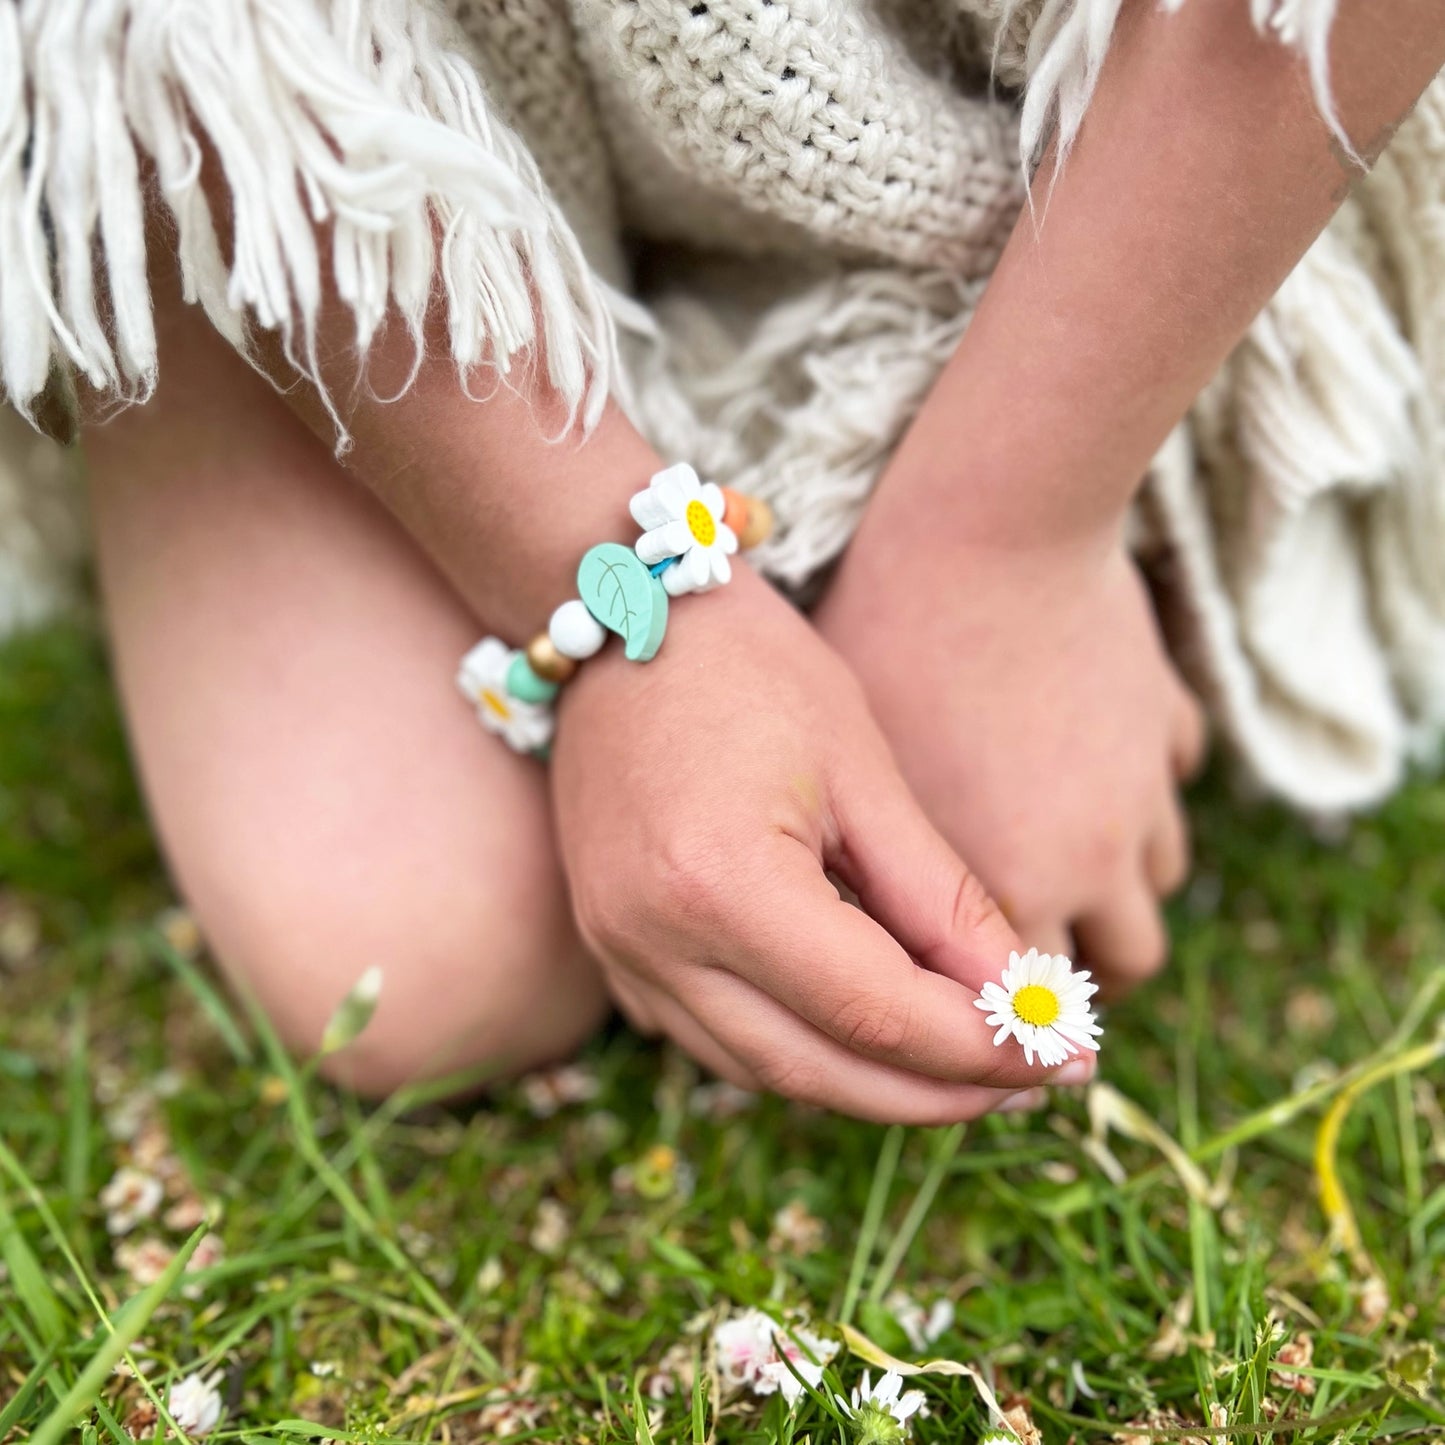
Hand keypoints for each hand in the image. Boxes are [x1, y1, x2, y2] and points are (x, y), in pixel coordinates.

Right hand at [551, 568, 1098, 1122]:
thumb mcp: (864, 772)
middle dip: (936, 1091)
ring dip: (872, 1083)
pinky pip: (718, 1041)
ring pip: (765, 1071)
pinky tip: (870, 1028)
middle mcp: (652, 941)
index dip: (980, 1048)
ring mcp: (619, 954)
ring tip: (967, 1060)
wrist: (621, 619)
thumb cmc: (750, 667)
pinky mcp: (611, 951)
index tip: (1065, 1055)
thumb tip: (1022, 1004)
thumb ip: (941, 901)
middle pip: (817, 1071)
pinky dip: (805, 1049)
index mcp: (722, 883)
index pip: (875, 1013)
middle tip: (1033, 1077)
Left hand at [816, 533, 1203, 995]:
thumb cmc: (892, 642)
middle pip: (1122, 967)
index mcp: (1008, 880)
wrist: (987, 527)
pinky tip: (1085, 772)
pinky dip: (1140, 801)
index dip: (1006, 1017)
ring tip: (1056, 867)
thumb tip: (871, 938)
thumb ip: (890, 873)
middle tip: (1029, 957)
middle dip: (1080, 976)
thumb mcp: (867, 772)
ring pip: (1158, 891)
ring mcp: (1145, 791)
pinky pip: (1172, 794)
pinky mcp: (1172, 722)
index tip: (984, 1014)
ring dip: (1116, 895)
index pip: (1031, 1004)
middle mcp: (1093, 855)